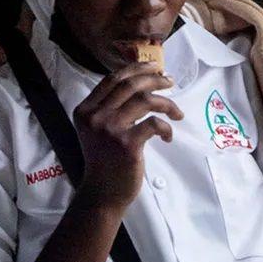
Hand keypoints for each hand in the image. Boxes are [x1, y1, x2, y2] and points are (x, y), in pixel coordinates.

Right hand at [73, 63, 181, 210]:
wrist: (102, 194)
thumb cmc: (104, 161)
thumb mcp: (97, 129)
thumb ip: (109, 107)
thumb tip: (141, 82)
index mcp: (85, 110)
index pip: (112, 79)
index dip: (136, 68)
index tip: (154, 67)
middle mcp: (95, 117)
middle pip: (130, 85)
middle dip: (154, 79)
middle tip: (170, 81)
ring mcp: (110, 130)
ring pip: (145, 100)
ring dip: (166, 103)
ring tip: (176, 111)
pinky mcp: (127, 144)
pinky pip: (154, 124)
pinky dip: (166, 127)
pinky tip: (168, 136)